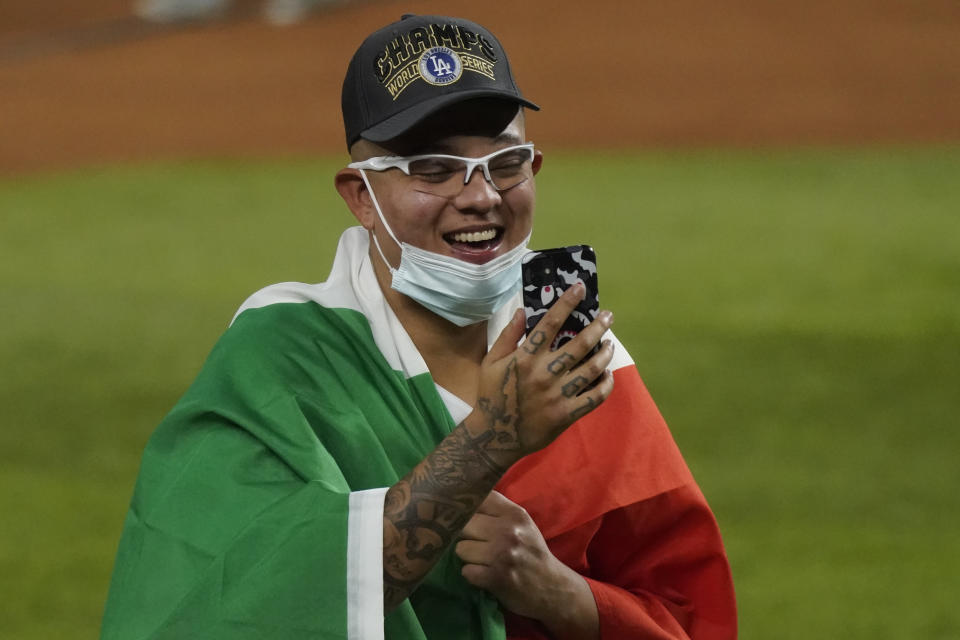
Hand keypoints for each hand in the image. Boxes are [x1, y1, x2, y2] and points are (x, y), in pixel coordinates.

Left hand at [456, 491, 598, 638]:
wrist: (552, 587)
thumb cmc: (532, 552)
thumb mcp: (522, 524)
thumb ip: (498, 510)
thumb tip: (464, 499)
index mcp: (515, 514)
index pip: (479, 499)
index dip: (466, 507)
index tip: (461, 513)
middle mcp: (509, 531)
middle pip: (464, 524)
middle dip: (466, 535)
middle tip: (477, 543)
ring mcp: (502, 555)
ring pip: (461, 548)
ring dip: (468, 557)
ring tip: (483, 561)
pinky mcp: (496, 578)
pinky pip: (466, 571)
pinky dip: (472, 575)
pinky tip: (484, 574)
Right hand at [464, 284, 614, 469]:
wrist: (495, 436)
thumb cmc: (492, 395)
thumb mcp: (491, 362)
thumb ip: (507, 336)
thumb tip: (521, 310)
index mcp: (525, 358)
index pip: (550, 324)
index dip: (567, 303)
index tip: (580, 288)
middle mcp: (544, 373)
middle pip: (579, 343)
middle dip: (598, 326)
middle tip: (608, 316)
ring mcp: (558, 394)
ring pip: (592, 369)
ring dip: (605, 353)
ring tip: (610, 344)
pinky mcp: (567, 414)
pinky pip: (595, 397)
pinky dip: (606, 384)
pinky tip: (608, 375)